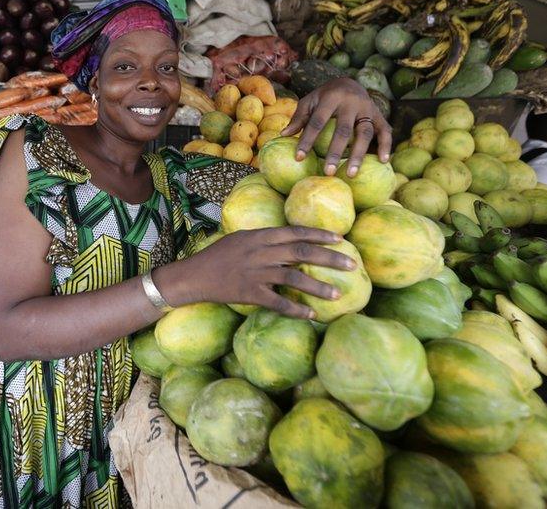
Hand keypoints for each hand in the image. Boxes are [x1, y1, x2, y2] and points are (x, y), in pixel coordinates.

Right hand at [162, 226, 357, 319]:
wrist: (194, 276)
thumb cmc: (217, 256)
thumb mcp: (241, 238)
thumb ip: (265, 239)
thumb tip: (290, 240)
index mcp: (259, 236)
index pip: (295, 232)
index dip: (319, 234)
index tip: (340, 238)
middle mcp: (260, 252)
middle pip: (301, 252)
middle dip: (329, 257)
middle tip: (352, 264)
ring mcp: (255, 273)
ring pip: (293, 278)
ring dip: (318, 286)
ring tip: (337, 294)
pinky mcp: (250, 293)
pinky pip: (277, 303)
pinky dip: (295, 309)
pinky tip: (311, 315)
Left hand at [282, 77, 391, 176]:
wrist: (349, 81)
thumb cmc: (324, 96)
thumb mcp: (310, 101)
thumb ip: (299, 117)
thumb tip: (284, 135)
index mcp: (331, 97)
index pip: (317, 122)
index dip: (307, 140)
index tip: (299, 158)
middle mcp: (351, 102)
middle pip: (343, 130)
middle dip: (335, 152)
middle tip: (327, 172)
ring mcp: (367, 108)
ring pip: (365, 133)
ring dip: (359, 154)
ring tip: (350, 174)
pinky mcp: (379, 115)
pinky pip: (385, 131)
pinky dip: (386, 145)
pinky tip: (383, 161)